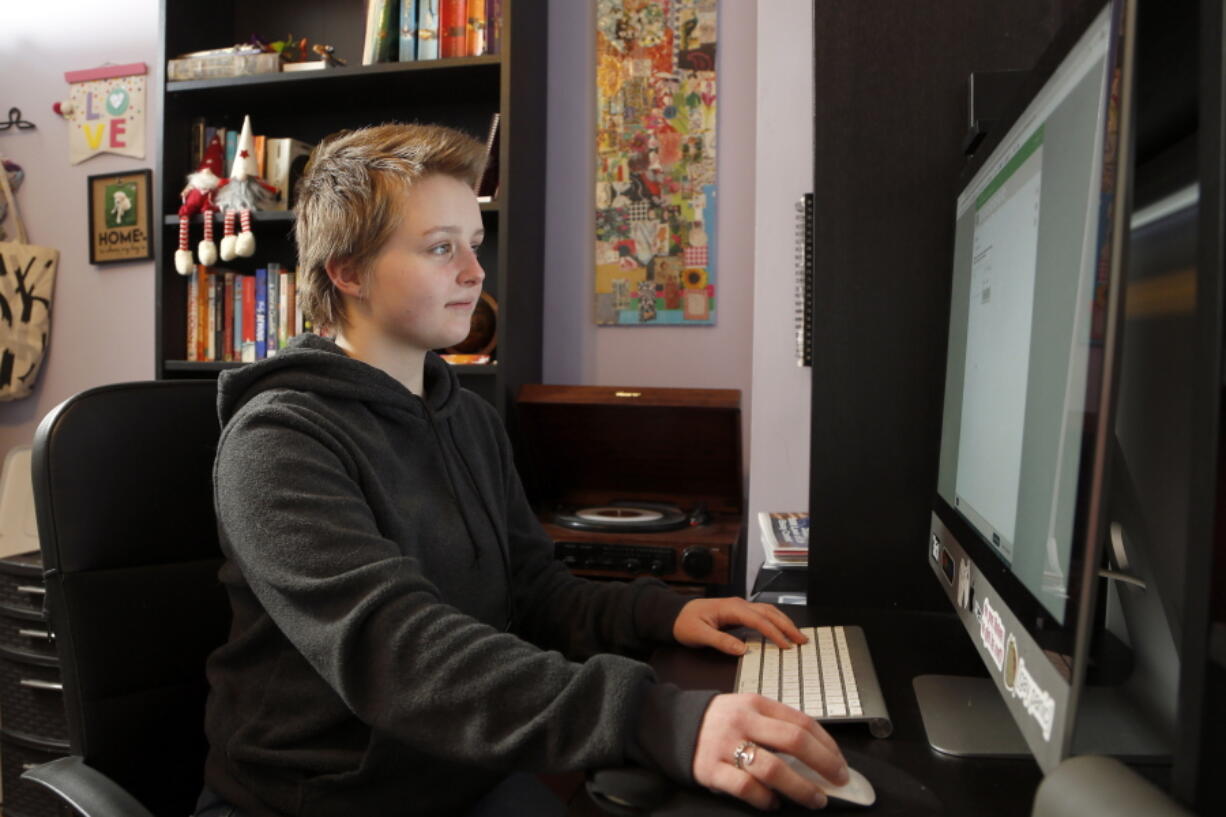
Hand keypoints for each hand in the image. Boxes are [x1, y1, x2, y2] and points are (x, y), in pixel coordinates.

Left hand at [673, 597, 806, 655]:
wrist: (674, 614)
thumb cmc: (684, 623)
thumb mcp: (699, 635)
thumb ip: (721, 641)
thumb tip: (742, 650)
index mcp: (730, 608)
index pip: (758, 620)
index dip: (774, 633)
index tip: (786, 645)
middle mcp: (738, 605)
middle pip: (769, 612)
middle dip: (787, 625)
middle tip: (802, 640)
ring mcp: (739, 607)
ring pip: (768, 611)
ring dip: (784, 622)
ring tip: (797, 636)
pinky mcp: (738, 613)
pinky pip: (762, 615)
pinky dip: (775, 622)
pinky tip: (781, 630)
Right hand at [693, 694, 848, 809]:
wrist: (670, 723)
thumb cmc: (719, 721)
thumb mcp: (747, 711)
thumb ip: (775, 725)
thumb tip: (817, 754)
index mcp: (756, 704)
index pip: (802, 721)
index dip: (828, 745)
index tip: (840, 763)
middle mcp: (743, 721)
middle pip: (794, 740)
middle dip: (824, 764)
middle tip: (838, 781)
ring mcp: (726, 745)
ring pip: (773, 768)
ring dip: (801, 788)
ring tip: (815, 799)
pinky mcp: (710, 769)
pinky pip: (745, 787)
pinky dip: (765, 799)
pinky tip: (773, 804)